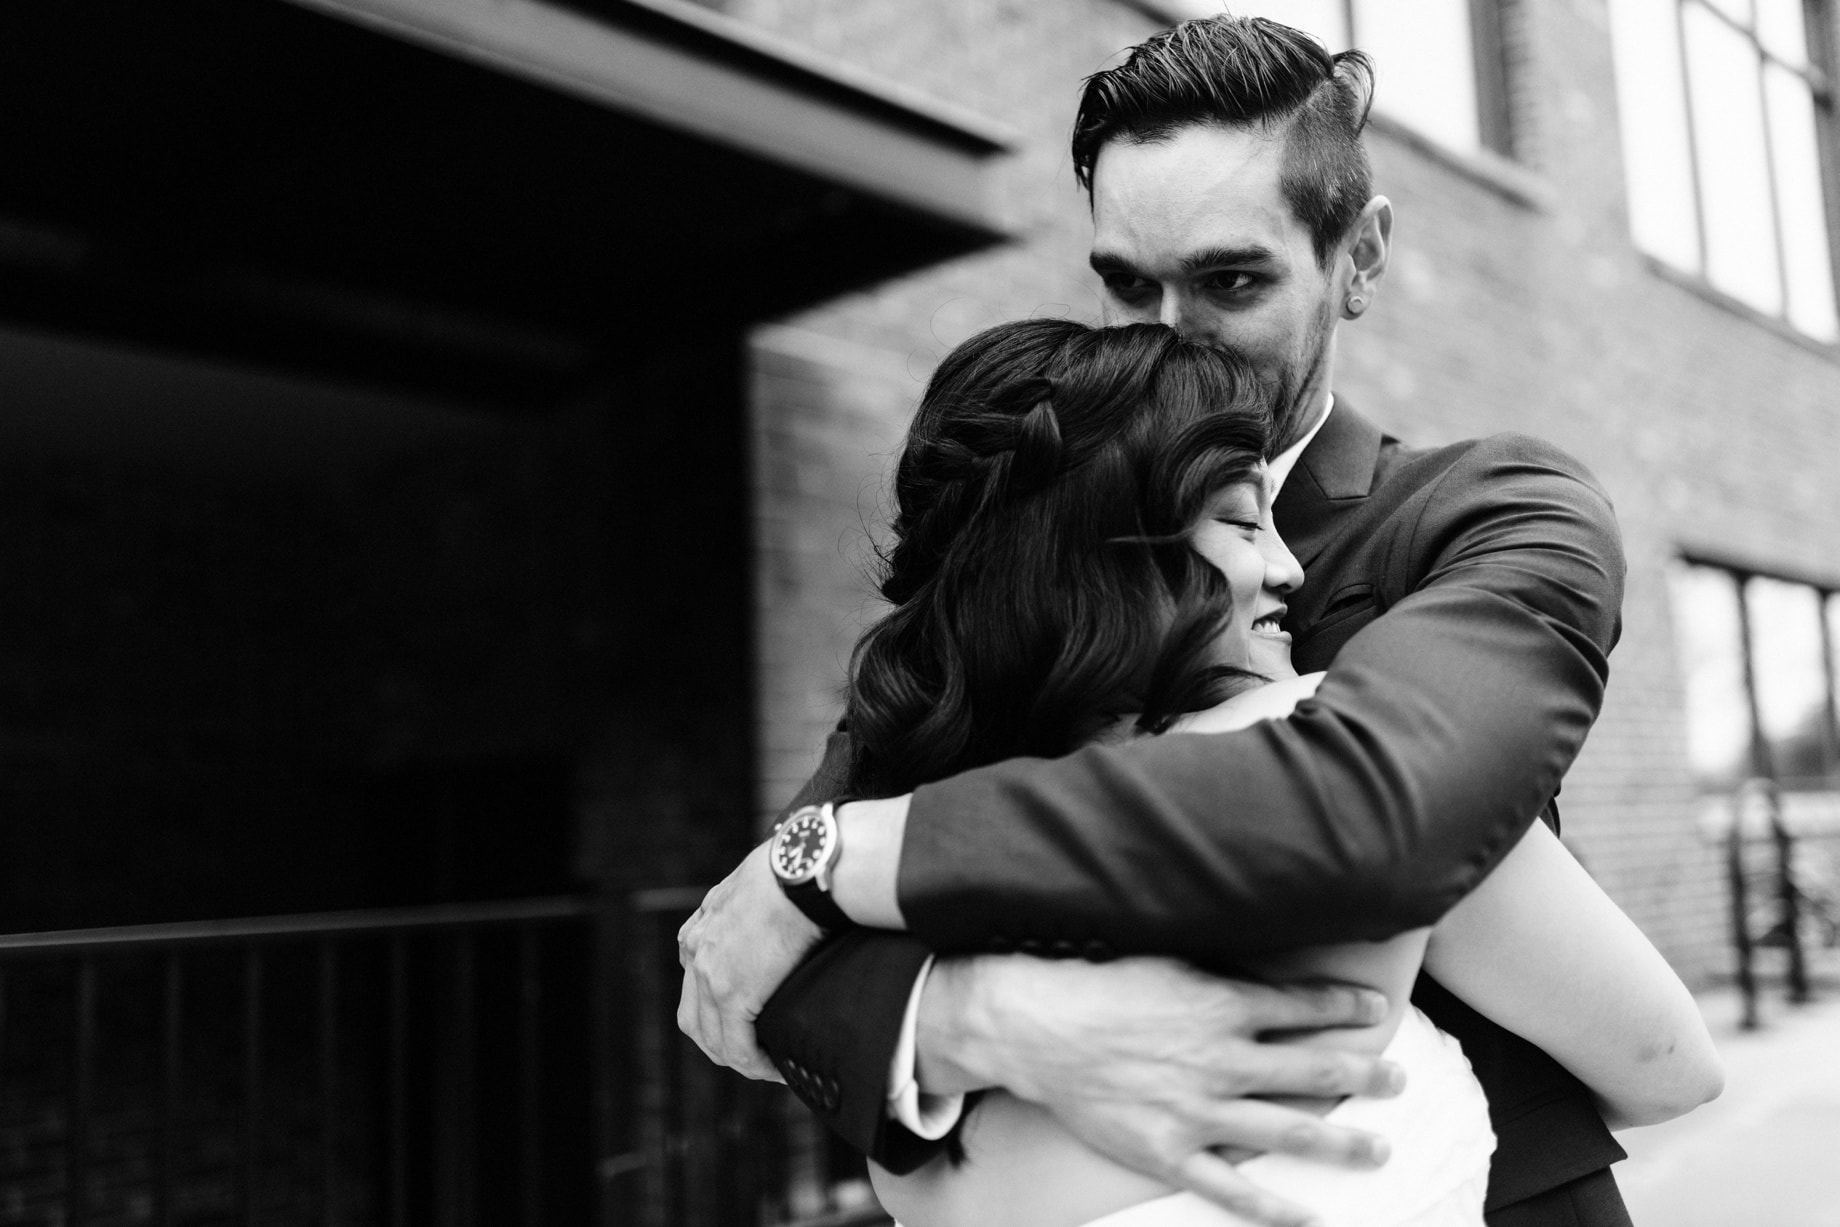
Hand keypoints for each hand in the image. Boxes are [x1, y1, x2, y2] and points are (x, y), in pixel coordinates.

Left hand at [676, 840, 824, 1080]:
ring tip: (769, 1068)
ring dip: (738, 1059)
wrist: (803, 867)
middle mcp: (696, 950)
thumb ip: (757, 902)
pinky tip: (778, 1069)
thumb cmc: (796, 864)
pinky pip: (738, 1048)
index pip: (696, 979)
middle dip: (721, 1040)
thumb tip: (785, 905)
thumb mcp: (760, 880)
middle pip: (694, 1016)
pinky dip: (756, 1065)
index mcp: (702, 925)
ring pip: (712, 1039)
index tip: (751, 1018)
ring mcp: (709, 974)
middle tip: (757, 1052)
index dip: (719, 1006)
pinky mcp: (732, 994)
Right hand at [927, 956, 1403, 1226]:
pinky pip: (1230, 1187)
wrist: (1034, 1027)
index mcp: (1221, 1007)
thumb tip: (1263, 962)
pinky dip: (1274, 1205)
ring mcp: (1196, 1112)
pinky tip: (1309, 1214)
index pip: (1303, 1008)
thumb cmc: (1097, 984)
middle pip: (1312, 1071)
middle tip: (1399, 1080)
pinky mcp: (1167, 1151)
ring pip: (1287, 1129)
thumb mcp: (1166, 960)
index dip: (1346, 1008)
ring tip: (1380, 1146)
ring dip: (1341, 1139)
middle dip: (1364, 1074)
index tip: (1378, 1010)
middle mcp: (1220, 1061)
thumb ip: (1219, 972)